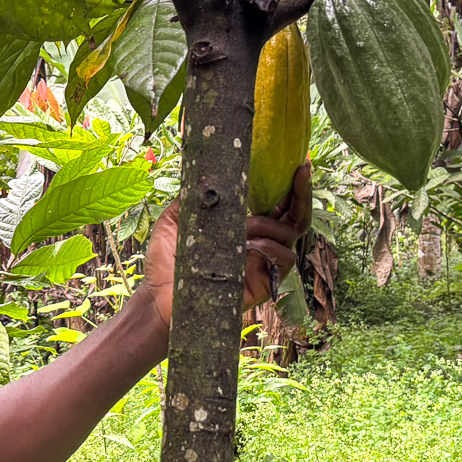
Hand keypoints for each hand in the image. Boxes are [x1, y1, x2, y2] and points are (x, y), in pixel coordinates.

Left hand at [127, 161, 311, 337]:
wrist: (158, 298)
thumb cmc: (166, 261)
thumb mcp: (175, 217)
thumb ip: (192, 194)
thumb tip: (203, 166)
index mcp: (244, 226)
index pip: (276, 203)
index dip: (289, 185)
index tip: (298, 164)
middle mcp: (259, 243)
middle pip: (295, 216)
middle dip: (302, 193)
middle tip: (302, 172)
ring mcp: (263, 263)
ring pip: (291, 235)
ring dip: (272, 224)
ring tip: (248, 224)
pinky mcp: (263, 283)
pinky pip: (284, 260)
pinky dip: (270, 247)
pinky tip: (251, 243)